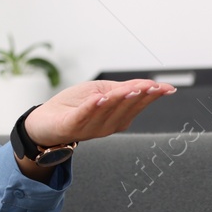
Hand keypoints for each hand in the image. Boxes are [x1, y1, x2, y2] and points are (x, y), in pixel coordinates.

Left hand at [23, 79, 176, 147]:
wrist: (45, 120)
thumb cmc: (74, 105)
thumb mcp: (102, 91)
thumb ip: (123, 88)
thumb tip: (149, 84)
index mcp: (117, 117)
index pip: (138, 104)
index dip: (152, 96)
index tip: (166, 88)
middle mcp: (107, 125)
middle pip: (125, 109)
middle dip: (138, 97)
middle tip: (149, 86)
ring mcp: (90, 128)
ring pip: (107, 112)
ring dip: (118, 100)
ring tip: (128, 89)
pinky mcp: (71, 126)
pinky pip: (83, 116)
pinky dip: (91, 108)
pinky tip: (98, 98)